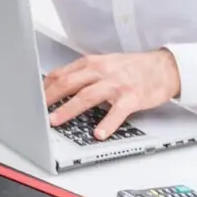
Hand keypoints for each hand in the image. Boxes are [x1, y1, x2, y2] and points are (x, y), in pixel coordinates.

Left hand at [43, 49, 181, 139]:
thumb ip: (84, 73)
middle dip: (50, 97)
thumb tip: (59, 84)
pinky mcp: (132, 97)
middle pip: (69, 83)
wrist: (163, 67)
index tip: (33, 97)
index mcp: (91, 63)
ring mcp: (116, 84)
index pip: (61, 73)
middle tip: (36, 109)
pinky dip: (107, 123)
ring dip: (69, 109)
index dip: (45, 86)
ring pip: (87, 96)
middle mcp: (101, 71)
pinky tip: (99, 133)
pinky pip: (117, 112)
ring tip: (56, 121)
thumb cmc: (132, 67)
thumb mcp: (104, 63)